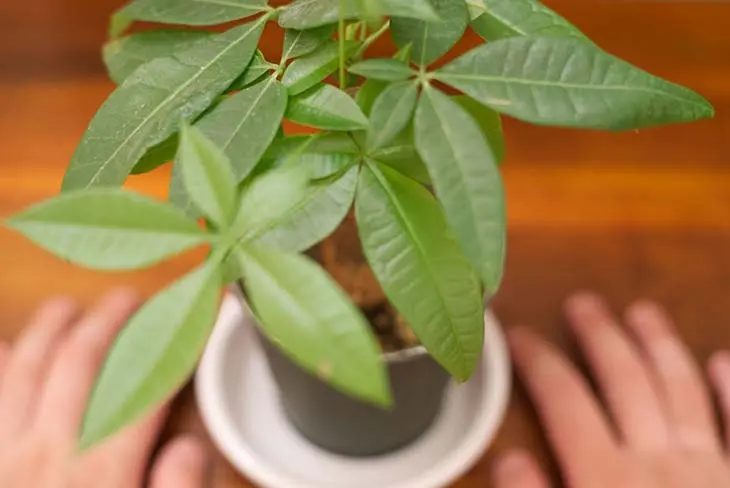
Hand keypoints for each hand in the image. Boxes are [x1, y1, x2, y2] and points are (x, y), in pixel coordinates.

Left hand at [0, 289, 207, 487]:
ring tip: (68, 307)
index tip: (195, 322)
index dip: (174, 348)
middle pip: (79, 362)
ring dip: (47, 329)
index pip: (146, 391)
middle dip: (108, 319)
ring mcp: (5, 455)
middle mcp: (48, 454)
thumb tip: (190, 445)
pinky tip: (5, 347)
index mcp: (103, 472)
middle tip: (129, 298)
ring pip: (24, 369)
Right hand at [494, 293, 729, 487]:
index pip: (564, 402)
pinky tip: (721, 360)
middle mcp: (659, 464)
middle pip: (624, 381)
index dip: (538, 362)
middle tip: (583, 303)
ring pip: (681, 391)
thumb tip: (508, 458)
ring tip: (642, 312)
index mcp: (606, 480)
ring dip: (660, 346)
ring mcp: (710, 469)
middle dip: (600, 336)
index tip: (518, 336)